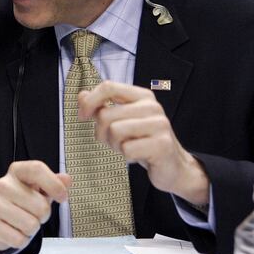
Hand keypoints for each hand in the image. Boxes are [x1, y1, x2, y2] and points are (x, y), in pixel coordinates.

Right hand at [0, 161, 70, 251]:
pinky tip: (14, 231)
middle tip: (34, 214)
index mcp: (16, 171)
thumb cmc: (21, 201)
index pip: (37, 169)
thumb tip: (66, 179)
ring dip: (32, 229)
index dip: (54, 184)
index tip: (62, 197)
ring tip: (24, 222)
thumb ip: (54, 184)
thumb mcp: (39, 189)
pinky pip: (18, 239)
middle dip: (43, 215)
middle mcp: (2, 184)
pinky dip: (21, 240)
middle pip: (40, 205)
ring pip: (30, 225)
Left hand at [79, 80, 209, 205]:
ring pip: (114, 131)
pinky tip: (137, 155)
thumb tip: (81, 95)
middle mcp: (152, 106)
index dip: (90, 101)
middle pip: (106, 114)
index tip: (82, 117)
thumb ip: (101, 107)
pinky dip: (126, 156)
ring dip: (114, 145)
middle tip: (114, 141)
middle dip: (102, 132)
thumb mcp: (120, 120)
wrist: (172, 166)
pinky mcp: (162, 144)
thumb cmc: (141, 141)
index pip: (108, 87)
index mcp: (141, 96)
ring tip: (127, 147)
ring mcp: (160, 125)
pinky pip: (127, 149)